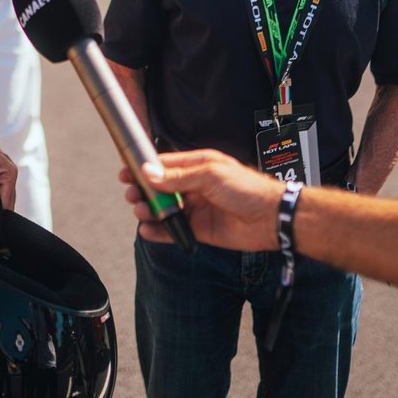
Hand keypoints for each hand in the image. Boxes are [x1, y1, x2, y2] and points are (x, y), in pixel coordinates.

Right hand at [121, 150, 282, 249]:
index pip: (164, 165)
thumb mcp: (210, 176)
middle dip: (143, 191)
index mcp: (198, 166)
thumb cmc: (248, 189)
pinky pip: (175, 231)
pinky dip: (160, 232)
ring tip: (141, 212)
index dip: (144, 169)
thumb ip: (178, 177)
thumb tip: (150, 173)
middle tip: (132, 195)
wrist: (271, 218)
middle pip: (160, 189)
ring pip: (165, 210)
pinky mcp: (200, 230)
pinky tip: (148, 230)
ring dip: (150, 211)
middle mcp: (195, 186)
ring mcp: (197, 208)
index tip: (126, 172)